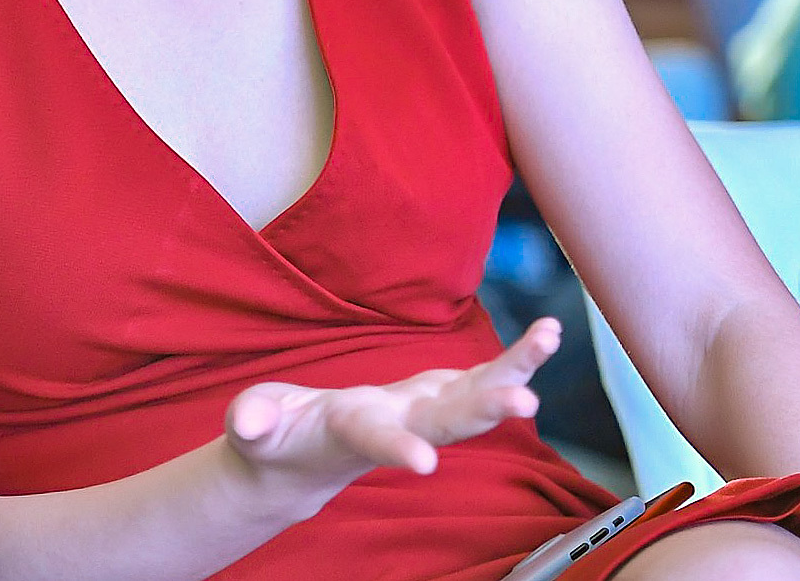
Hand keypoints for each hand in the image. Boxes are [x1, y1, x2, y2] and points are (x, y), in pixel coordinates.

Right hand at [223, 318, 559, 503]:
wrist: (301, 462)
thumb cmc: (274, 440)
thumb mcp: (254, 431)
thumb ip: (253, 424)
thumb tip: (250, 423)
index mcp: (348, 432)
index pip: (372, 440)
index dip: (396, 449)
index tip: (424, 465)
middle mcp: (397, 426)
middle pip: (444, 423)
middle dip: (483, 412)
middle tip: (525, 403)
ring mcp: (419, 411)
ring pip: (474, 398)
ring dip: (514, 372)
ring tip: (549, 336)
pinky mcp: (432, 394)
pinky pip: (480, 378)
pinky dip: (514, 360)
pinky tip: (547, 334)